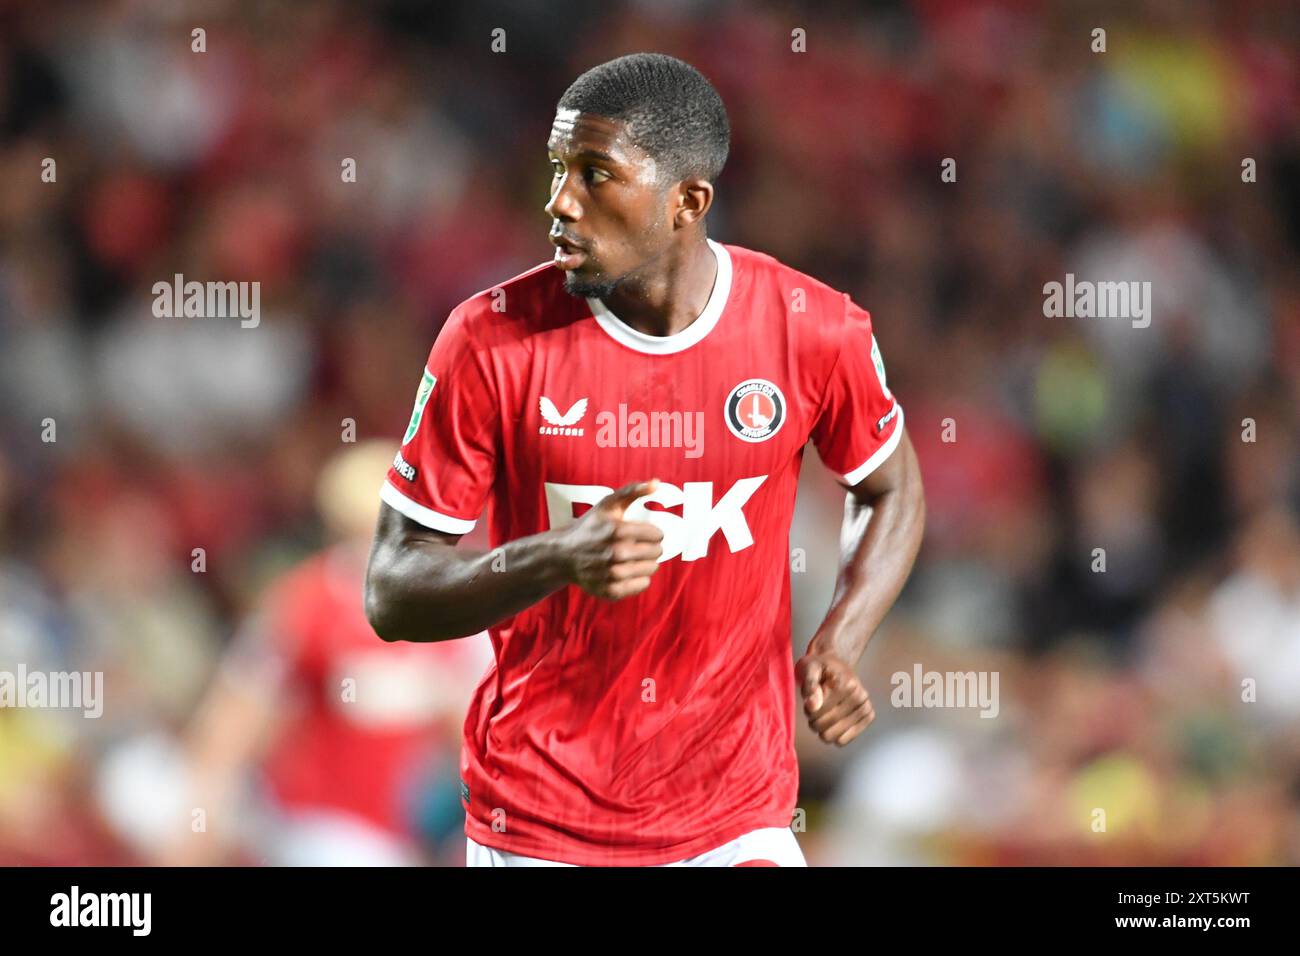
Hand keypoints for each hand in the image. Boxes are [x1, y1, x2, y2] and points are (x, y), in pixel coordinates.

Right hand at [559, 479, 664, 599]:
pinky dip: (640, 578)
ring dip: (646, 563)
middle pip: (657, 552)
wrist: (564, 555)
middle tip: (635, 546)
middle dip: (650, 547)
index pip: (657, 535)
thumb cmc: (591, 527)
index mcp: (617, 531)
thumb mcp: (608, 504)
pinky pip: (643, 584)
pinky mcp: (611, 590)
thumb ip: (633, 491)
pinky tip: (628, 571)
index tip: (639, 532)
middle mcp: (616, 553)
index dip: (651, 532)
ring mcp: (613, 574)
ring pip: (651, 569)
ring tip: (632, 558)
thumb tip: (657, 483)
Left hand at [796, 650, 874, 745]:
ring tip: (824, 714)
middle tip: (815, 709)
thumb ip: (810, 685)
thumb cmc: (820, 666)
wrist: (837, 663)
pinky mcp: (868, 716)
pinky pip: (845, 740)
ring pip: (835, 737)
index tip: (809, 702)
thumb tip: (813, 706)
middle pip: (826, 726)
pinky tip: (833, 723)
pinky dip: (834, 734)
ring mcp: (866, 707)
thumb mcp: (809, 668)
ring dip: (824, 729)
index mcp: (846, 684)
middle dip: (814, 721)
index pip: (818, 713)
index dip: (808, 711)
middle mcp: (860, 696)